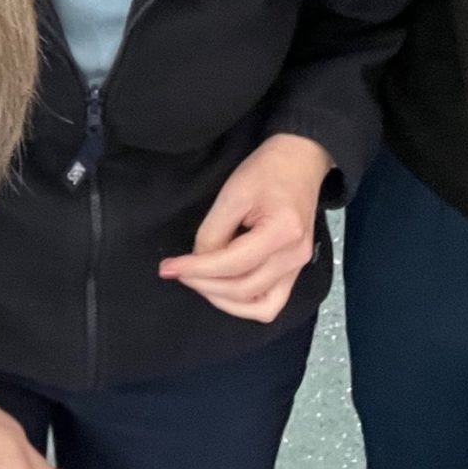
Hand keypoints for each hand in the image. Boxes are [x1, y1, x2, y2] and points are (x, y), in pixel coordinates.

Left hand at [159, 133, 333, 321]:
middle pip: (244, 289)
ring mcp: (299, 267)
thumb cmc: (267, 171)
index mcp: (283, 232)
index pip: (233, 264)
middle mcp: (295, 257)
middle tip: (178, 272)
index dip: (196, 269)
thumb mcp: (233, 193)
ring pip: (260, 306)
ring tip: (199, 282)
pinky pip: (271, 303)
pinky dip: (245, 304)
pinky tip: (223, 290)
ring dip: (224, 300)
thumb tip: (198, 260)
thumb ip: (213, 231)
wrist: (299, 161)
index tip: (168, 267)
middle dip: (204, 285)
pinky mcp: (295, 271)